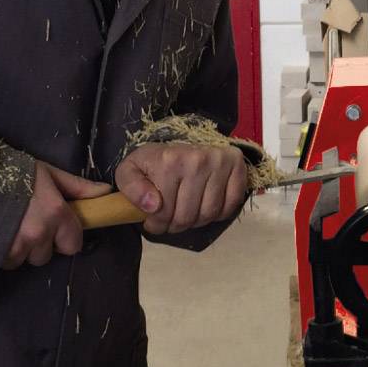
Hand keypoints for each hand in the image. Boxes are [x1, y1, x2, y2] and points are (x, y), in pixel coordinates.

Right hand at [4, 162, 112, 269]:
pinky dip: (1, 252)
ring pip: (23, 260)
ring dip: (18, 249)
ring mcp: (16, 246)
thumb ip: (77, 186)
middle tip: (24, 223)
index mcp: (56, 212)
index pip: (73, 245)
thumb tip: (105, 192)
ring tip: (7, 227)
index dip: (64, 238)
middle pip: (45, 256)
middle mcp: (39, 233)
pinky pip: (4, 262)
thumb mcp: (47, 173)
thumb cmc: (12, 171)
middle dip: (38, 245)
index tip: (53, 227)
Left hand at [113, 143, 248, 235]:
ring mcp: (220, 162)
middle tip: (169, 219)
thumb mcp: (130, 170)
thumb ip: (131, 187)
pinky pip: (230, 205)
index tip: (153, 220)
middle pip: (188, 217)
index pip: (164, 212)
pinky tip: (206, 205)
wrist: (181, 141)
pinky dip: (219, 213)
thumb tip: (152, 206)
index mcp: (170, 161)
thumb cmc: (154, 160)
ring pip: (209, 214)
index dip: (156, 224)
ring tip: (186, 212)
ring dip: (196, 221)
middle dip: (175, 225)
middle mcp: (198, 160)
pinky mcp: (237, 166)